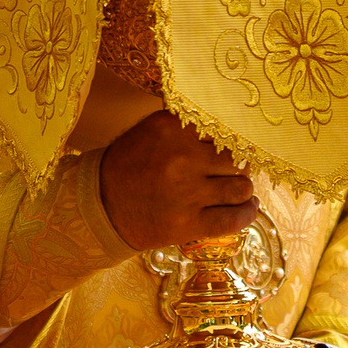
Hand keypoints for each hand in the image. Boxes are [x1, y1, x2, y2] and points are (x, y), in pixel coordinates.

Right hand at [98, 112, 258, 249]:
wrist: (99, 206)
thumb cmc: (130, 164)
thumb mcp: (152, 130)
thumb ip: (187, 123)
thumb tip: (232, 122)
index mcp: (172, 129)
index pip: (224, 129)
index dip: (233, 139)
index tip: (235, 145)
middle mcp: (182, 159)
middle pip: (237, 159)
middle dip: (239, 165)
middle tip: (234, 170)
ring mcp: (186, 194)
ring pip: (241, 188)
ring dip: (244, 190)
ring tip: (240, 190)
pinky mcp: (188, 225)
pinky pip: (234, 219)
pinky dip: (248, 213)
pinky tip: (248, 208)